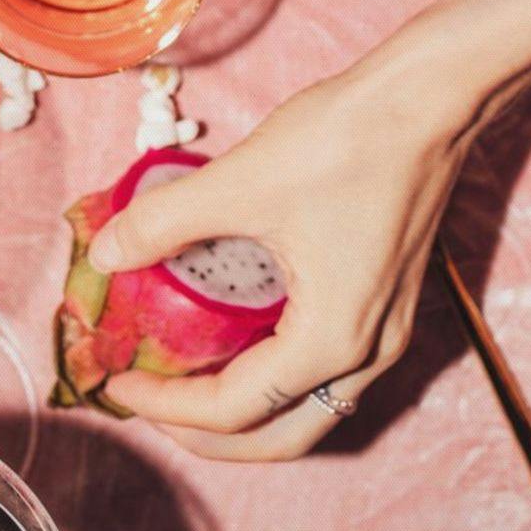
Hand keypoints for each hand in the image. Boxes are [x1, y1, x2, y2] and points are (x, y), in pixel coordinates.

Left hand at [84, 39, 481, 460]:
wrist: (428, 97)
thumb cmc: (344, 140)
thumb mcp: (240, 182)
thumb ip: (164, 223)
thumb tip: (103, 255)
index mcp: (330, 341)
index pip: (234, 408)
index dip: (166, 404)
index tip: (117, 381)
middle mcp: (368, 352)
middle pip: (281, 434)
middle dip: (210, 434)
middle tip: (152, 405)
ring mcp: (388, 328)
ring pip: (313, 406)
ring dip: (250, 409)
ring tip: (192, 381)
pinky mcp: (391, 298)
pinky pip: (331, 369)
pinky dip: (281, 375)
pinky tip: (244, 335)